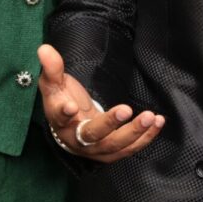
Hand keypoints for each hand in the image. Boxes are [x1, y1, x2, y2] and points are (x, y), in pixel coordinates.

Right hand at [37, 44, 164, 161]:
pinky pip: (130, 148)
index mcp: (60, 121)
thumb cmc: (62, 102)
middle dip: (110, 123)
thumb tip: (44, 49)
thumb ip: (52, 68)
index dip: (64, 113)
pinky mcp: (112, 152)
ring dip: (134, 132)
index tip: (71, 106)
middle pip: (93, 135)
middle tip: (126, 109)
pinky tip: (158, 122)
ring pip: (115, 145)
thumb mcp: (54, 84)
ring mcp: (96, 149)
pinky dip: (146, 137)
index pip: (60, 118)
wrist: (70, 129)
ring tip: (150, 117)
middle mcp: (77, 139)